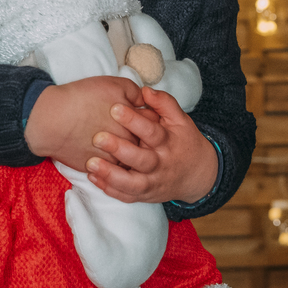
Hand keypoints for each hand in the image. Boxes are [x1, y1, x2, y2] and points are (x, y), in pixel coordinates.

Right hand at [24, 76, 143, 171]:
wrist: (53, 119)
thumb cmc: (83, 98)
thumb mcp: (115, 85)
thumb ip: (136, 93)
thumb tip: (144, 101)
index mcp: (136, 125)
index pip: (153, 126)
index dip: (149, 120)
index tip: (142, 116)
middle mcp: (128, 146)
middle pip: (143, 146)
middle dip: (141, 140)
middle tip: (131, 133)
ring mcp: (113, 161)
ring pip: (128, 162)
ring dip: (125, 156)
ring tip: (119, 146)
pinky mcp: (97, 170)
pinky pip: (110, 173)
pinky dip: (109, 167)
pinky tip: (106, 158)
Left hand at [85, 85, 217, 204]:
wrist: (197, 175)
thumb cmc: (184, 141)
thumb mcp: (180, 120)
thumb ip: (164, 103)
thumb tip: (145, 90)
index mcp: (169, 143)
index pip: (152, 132)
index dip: (134, 120)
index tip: (114, 108)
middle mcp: (161, 164)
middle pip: (141, 159)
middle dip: (119, 149)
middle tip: (97, 137)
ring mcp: (153, 182)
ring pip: (132, 183)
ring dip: (111, 175)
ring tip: (90, 163)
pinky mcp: (145, 195)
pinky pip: (126, 196)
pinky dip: (110, 189)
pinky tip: (93, 178)